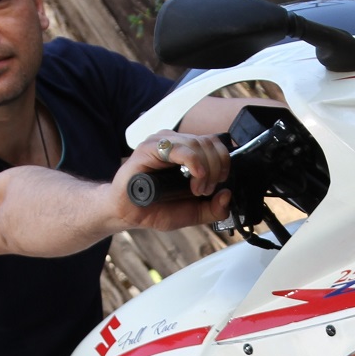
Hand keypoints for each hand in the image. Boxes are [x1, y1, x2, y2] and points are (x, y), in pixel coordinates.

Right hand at [114, 130, 232, 229]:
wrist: (127, 213)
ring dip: (206, 169)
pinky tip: (195, 178)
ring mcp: (162, 143)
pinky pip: (180, 148)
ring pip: (198, 143)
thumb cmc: (155, 208)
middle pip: (210, 142)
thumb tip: (227, 195)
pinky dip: (194, 163)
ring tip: (197, 189)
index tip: (218, 183)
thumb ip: (213, 208)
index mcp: (187, 152)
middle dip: (216, 169)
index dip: (224, 163)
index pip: (215, 143)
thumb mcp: (192, 213)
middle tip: (206, 190)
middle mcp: (176, 143)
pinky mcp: (149, 148)